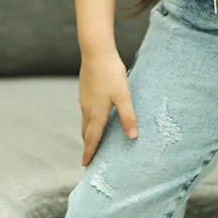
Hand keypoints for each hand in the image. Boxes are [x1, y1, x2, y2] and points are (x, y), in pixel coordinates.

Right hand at [78, 49, 138, 166]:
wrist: (96, 52)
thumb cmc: (110, 74)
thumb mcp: (123, 96)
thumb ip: (128, 116)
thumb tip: (133, 137)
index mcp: (96, 113)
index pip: (91, 139)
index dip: (89, 152)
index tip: (85, 165)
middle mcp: (87, 109)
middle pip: (86, 132)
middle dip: (88, 145)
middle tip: (90, 156)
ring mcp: (84, 99)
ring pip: (85, 121)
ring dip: (88, 132)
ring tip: (93, 139)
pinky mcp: (85, 90)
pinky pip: (85, 111)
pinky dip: (89, 120)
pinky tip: (95, 115)